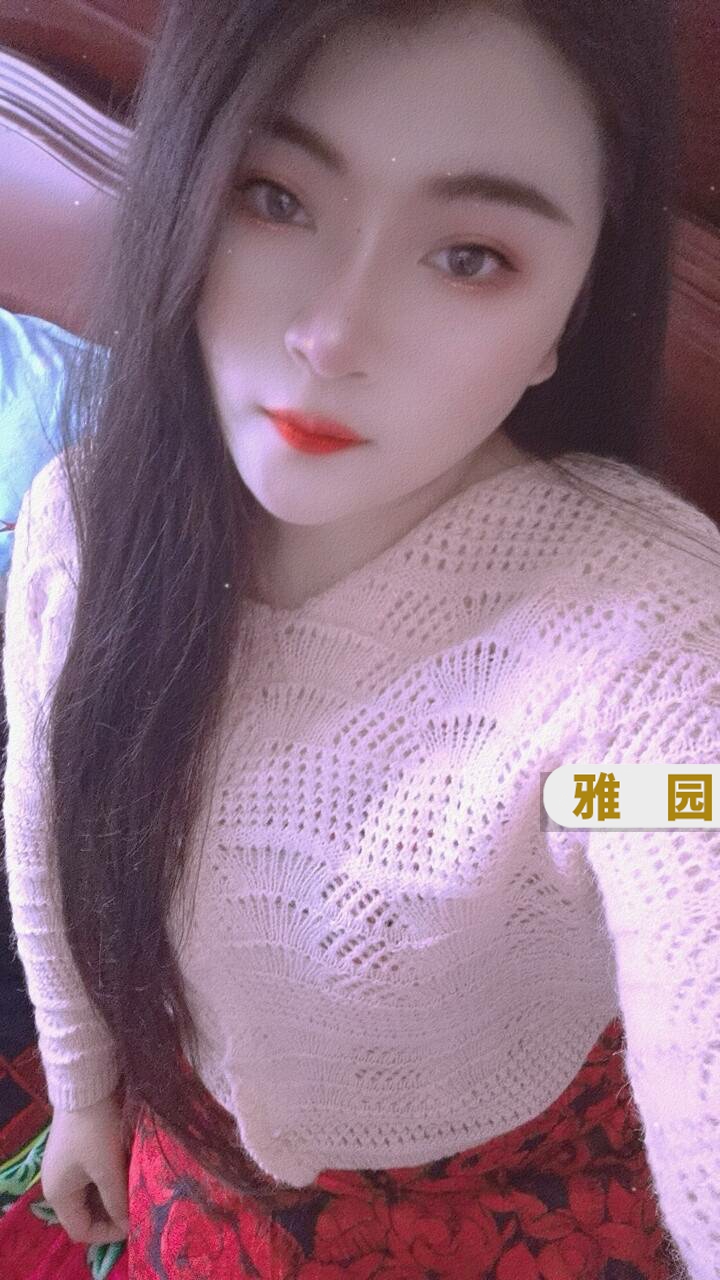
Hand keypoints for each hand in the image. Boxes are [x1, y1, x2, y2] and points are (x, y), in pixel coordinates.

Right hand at [40, 1090, 129, 1244]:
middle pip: (84, 1213)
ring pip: (90, 1195)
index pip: (81, 1230)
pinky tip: (126, 1175)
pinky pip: (90, 1178)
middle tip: (137, 1209)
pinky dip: (107, 1182)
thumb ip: (117, 1200)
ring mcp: (64, 1167)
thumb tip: (128, 1224)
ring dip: (111, 1197)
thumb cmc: (95, 1130)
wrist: (85, 1085)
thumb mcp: (108, 1168)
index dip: (107, 1233)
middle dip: (111, 1215)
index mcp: (59, 1194)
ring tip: (135, 1193)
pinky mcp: (74, 1152)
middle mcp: (56, 1185)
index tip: (134, 1223)